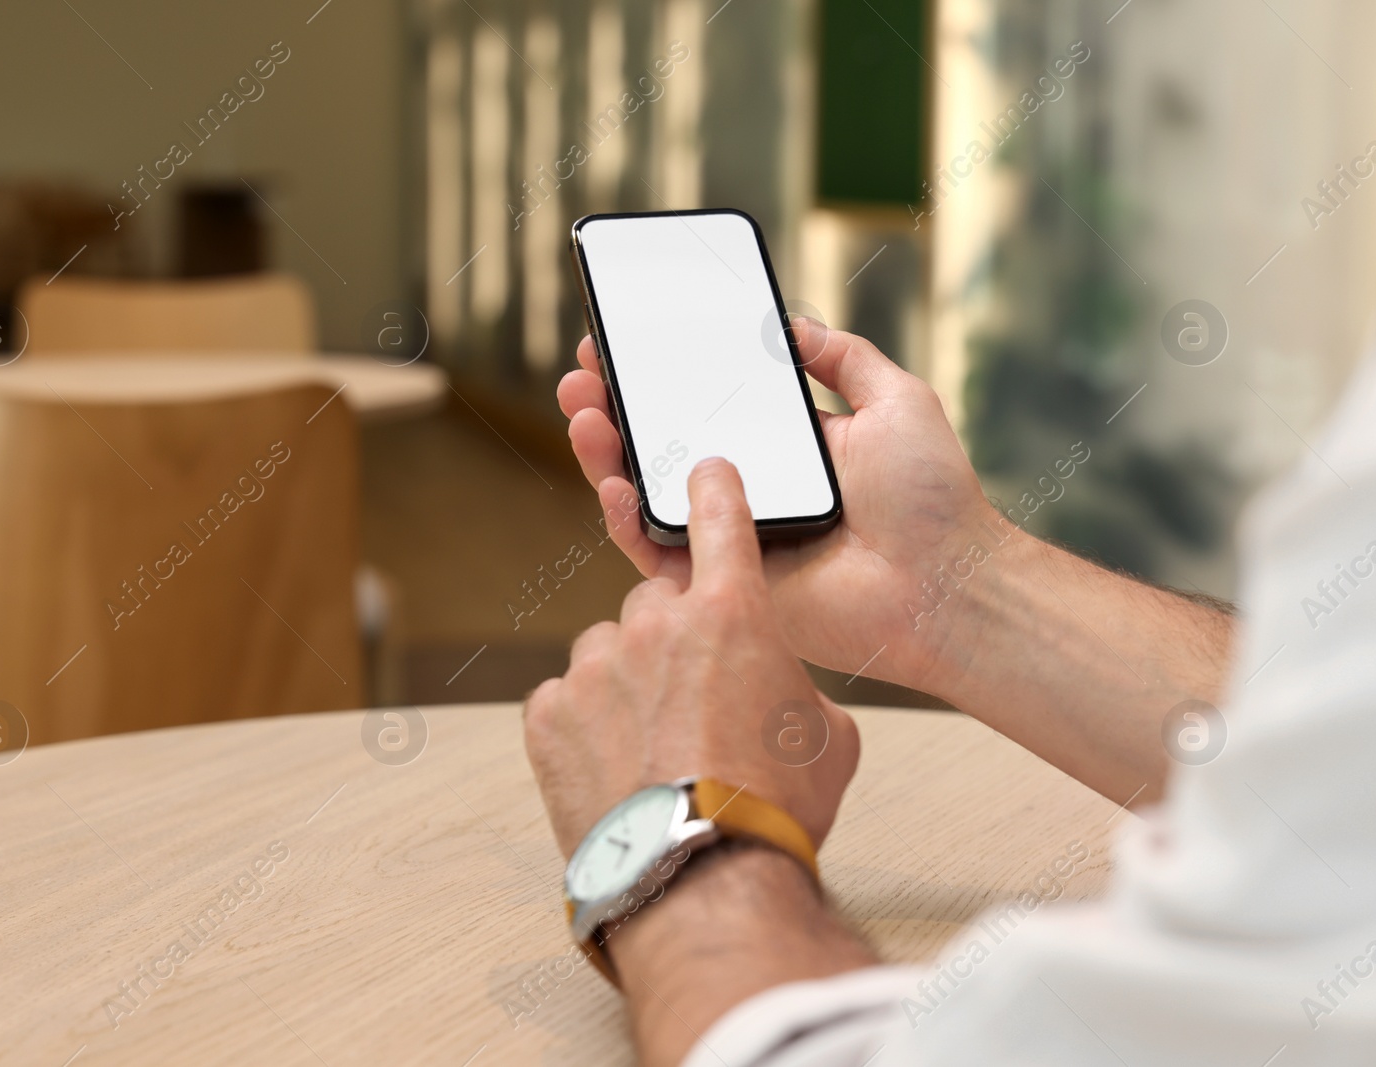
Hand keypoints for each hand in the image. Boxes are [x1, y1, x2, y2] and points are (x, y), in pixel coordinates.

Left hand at [524, 458, 859, 857]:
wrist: (702, 879)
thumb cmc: (776, 806)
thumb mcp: (828, 736)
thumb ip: (794, 682)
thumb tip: (773, 684)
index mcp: (730, 613)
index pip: (719, 521)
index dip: (714, 491)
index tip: (704, 471)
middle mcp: (653, 624)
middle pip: (654, 606)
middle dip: (672, 644)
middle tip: (694, 706)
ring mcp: (592, 668)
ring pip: (607, 655)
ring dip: (625, 686)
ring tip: (653, 752)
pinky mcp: (547, 714)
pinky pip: (565, 702)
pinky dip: (585, 728)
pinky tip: (616, 772)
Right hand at [558, 318, 989, 690]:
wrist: (944, 583)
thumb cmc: (932, 500)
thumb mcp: (896, 400)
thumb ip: (844, 357)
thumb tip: (791, 322)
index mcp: (782, 450)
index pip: (703, 406)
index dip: (659, 376)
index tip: (624, 339)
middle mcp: (748, 491)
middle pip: (660, 446)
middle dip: (615, 405)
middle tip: (585, 370)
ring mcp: (728, 538)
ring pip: (645, 495)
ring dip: (603, 452)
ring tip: (581, 410)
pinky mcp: (720, 585)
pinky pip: (655, 553)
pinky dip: (623, 518)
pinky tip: (609, 479)